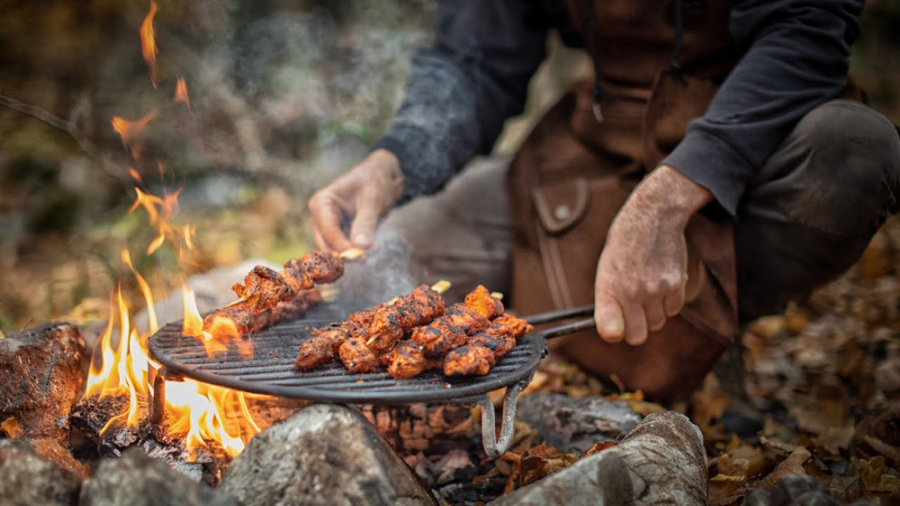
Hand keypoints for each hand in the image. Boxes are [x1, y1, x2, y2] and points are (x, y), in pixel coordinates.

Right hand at [308, 149, 403, 250]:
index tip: (360, 257)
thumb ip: (365, 224)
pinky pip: (346, 249)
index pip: (328, 230)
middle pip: (326, 244)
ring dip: (355, 253)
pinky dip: (359, 251)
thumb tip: (361, 247)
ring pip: (336, 250)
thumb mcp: (372, 201)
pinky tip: (375, 247)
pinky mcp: (340, 234)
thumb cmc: (375, 182)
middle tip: (367, 258)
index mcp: (322, 202)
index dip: (342, 246)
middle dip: (347, 253)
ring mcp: (329, 226)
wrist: (385, 177)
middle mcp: (321, 216)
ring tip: (376, 248)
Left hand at [593, 165, 712, 344]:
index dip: (615, 332)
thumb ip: (608, 300)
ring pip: (658, 323)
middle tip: (634, 311)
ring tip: (648, 290)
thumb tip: (613, 332)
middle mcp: (632, 292)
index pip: (610, 332)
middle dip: (636, 327)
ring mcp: (656, 289)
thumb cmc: (625, 245)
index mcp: (609, 287)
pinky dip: (669, 302)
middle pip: (638, 336)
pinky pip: (673, 310)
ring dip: (654, 313)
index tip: (616, 325)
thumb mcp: (606, 269)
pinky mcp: (676, 285)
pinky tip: (662, 282)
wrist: (653, 217)